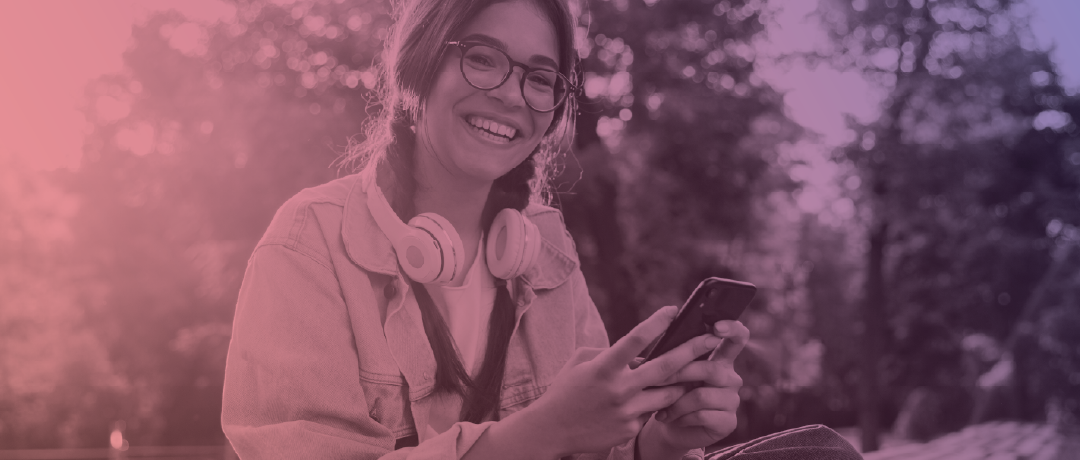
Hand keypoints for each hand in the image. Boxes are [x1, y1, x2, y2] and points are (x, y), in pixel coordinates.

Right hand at [514, 305, 725, 457]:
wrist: (551, 430)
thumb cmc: (566, 390)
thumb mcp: (581, 362)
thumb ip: (610, 353)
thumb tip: (640, 352)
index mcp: (603, 367)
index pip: (635, 339)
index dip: (656, 323)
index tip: (673, 310)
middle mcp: (618, 389)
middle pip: (665, 367)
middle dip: (692, 351)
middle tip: (711, 340)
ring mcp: (626, 412)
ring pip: (667, 393)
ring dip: (681, 382)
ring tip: (691, 372)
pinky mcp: (629, 429)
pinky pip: (650, 413)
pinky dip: (650, 405)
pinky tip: (641, 403)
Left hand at [638, 319, 749, 457]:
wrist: (671, 428)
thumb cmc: (670, 393)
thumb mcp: (673, 371)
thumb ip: (676, 356)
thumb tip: (665, 347)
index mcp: (720, 359)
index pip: (737, 338)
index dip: (732, 329)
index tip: (717, 327)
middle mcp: (731, 378)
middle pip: (711, 369)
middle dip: (680, 374)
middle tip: (656, 381)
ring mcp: (732, 400)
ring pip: (702, 395)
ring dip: (676, 402)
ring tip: (660, 407)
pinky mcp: (728, 422)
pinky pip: (702, 415)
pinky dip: (681, 417)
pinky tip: (670, 418)